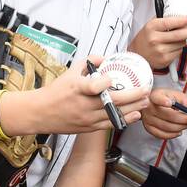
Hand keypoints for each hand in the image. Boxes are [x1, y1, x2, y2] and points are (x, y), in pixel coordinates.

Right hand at [28, 56, 147, 134]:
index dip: (104, 83)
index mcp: (77, 89)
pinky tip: (135, 114)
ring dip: (133, 108)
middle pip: (111, 102)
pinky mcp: (89, 128)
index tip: (112, 78)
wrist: (41, 113)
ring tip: (145, 101)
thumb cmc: (56, 91)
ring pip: (114, 115)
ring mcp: (87, 118)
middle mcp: (83, 105)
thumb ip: (89, 62)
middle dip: (132, 96)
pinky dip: (124, 120)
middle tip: (145, 90)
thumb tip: (107, 58)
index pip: (92, 87)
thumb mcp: (70, 71)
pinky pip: (110, 124)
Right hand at [129, 16, 186, 69]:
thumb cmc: (146, 38)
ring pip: (181, 43)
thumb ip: (164, 19)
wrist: (137, 55)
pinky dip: (178, 49)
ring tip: (172, 40)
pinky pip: (179, 52)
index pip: (169, 22)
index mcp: (152, 27)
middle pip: (179, 35)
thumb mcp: (151, 25)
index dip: (182, 20)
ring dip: (182, 40)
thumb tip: (181, 15)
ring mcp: (160, 51)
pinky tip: (170, 48)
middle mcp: (155, 39)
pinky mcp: (164, 60)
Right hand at [141, 88, 186, 140]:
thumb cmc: (163, 98)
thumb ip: (184, 99)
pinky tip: (179, 131)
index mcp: (155, 96)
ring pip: (167, 127)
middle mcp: (149, 108)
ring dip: (181, 127)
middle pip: (168, 115)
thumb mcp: (173, 94)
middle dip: (184, 119)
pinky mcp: (149, 128)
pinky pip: (162, 135)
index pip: (157, 98)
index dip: (163, 101)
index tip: (170, 103)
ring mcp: (148, 119)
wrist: (151, 104)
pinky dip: (173, 134)